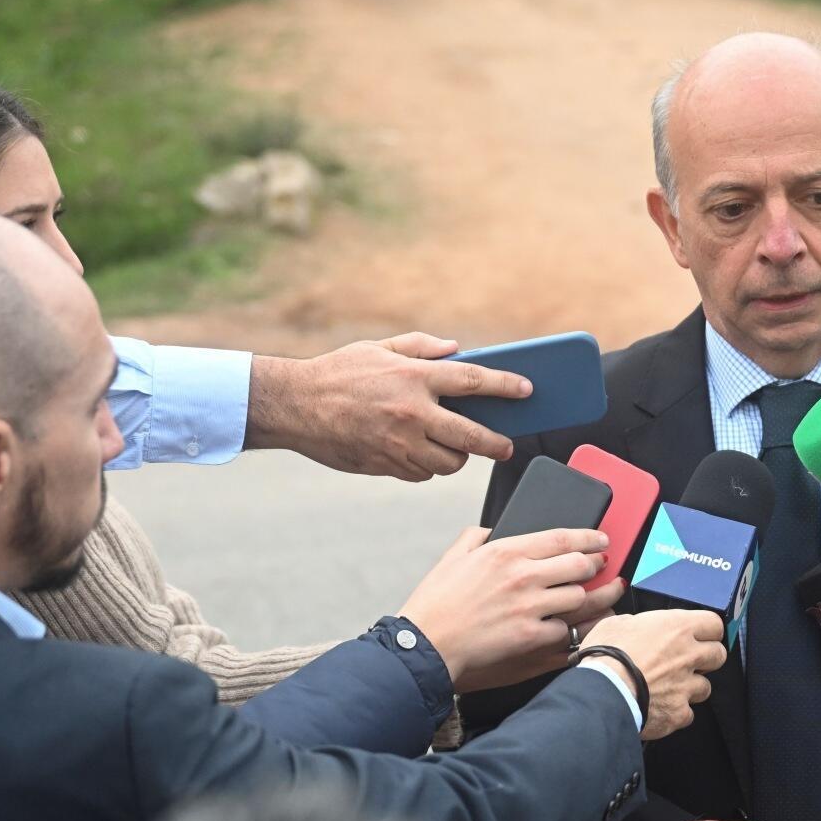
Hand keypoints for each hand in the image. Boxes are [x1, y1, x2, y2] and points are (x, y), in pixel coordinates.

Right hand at [247, 334, 528, 480]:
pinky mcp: (386, 465)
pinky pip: (420, 473)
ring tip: (453, 447)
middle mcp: (412, 413)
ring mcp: (399, 444)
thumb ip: (420, 348)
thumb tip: (456, 349)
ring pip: (448, 463)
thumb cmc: (336, 372)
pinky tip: (419, 453)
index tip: (526, 390)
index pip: (473, 382)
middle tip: (504, 446)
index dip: (505, 386)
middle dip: (496, 444)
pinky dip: (426, 466)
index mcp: (414, 378)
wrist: (294, 406)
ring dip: (456, 457)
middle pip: (472, 437)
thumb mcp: (378, 348)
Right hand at [401, 525, 621, 691]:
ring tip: (608, 596)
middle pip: (580, 566)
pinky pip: (572, 632)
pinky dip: (585, 630)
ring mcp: (530, 609)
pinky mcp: (532, 640)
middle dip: (597, 566)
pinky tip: (592, 626)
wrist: (424, 647)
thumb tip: (492, 530)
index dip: (589, 537)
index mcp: (504, 552)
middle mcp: (522, 577)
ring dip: (598, 598)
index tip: (601, 540)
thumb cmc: (434, 606)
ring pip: (582, 598)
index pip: (561, 538)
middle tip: (603, 568)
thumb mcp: (451, 558)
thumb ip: (475, 536)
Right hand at [578, 610, 725, 739]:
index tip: (700, 636)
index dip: (708, 631)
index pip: (715, 624)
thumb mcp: (615, 624)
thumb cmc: (605, 657)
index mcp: (677, 628)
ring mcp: (686, 686)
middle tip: (687, 661)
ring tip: (669, 688)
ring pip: (705, 687)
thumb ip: (635, 624)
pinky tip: (661, 709)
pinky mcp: (678, 712)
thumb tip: (635, 627)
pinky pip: (688, 714)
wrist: (602, 692)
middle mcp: (688, 656)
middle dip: (707, 659)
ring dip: (691, 688)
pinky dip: (677, 713)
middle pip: (718, 655)